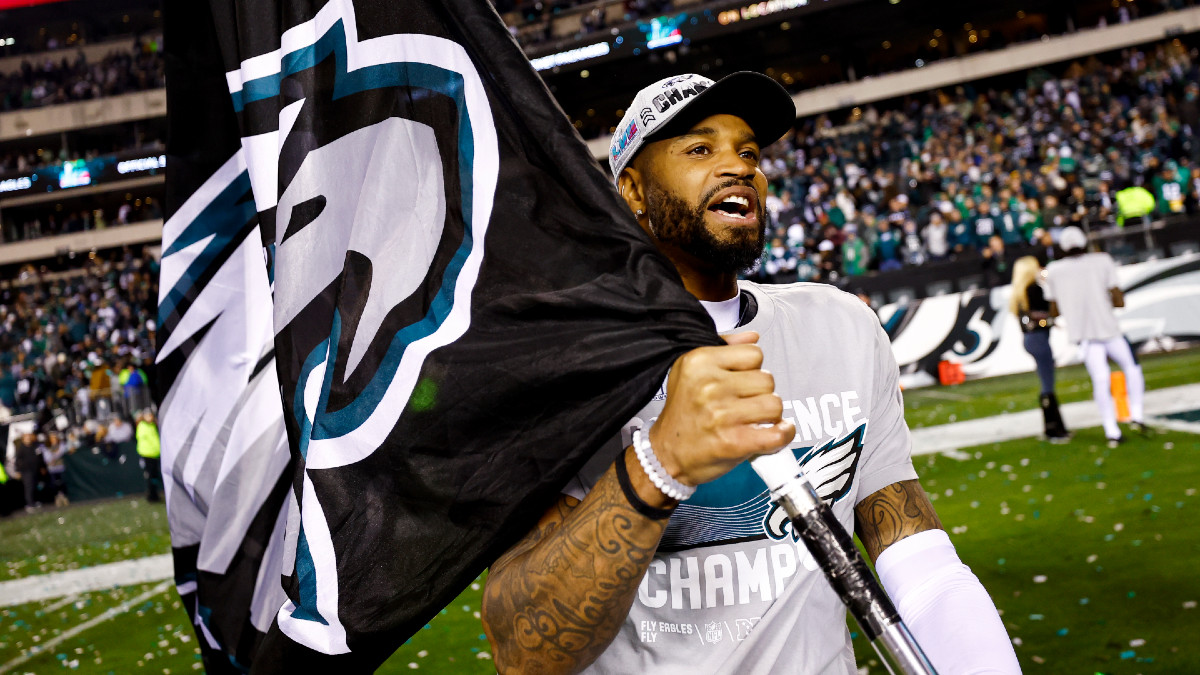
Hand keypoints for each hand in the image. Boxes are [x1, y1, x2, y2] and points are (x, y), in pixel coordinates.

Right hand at [648, 332, 794, 486]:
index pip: (754, 353)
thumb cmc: (682, 415)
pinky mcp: (733, 442)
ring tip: (754, 420)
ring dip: (769, 415)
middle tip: (745, 405)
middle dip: (761, 393)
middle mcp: (709, 385)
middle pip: (767, 379)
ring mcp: (721, 414)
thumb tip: (753, 336)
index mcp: (699, 362)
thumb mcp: (690, 372)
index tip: (741, 382)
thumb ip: (724, 349)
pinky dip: (782, 435)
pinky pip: (776, 433)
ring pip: (774, 404)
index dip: (751, 369)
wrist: (666, 455)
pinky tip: (773, 433)